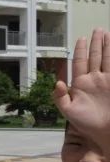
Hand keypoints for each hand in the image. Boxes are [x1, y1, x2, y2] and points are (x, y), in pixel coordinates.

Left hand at [55, 28, 109, 142]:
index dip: (81, 50)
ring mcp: (107, 80)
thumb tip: (58, 83)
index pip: (80, 62)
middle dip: (96, 43)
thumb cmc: (86, 123)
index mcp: (80, 84)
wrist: (106, 131)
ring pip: (107, 58)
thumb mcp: (69, 111)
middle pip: (95, 56)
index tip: (82, 38)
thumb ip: (60, 97)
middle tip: (98, 29)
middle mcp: (94, 79)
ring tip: (107, 33)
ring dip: (107, 46)